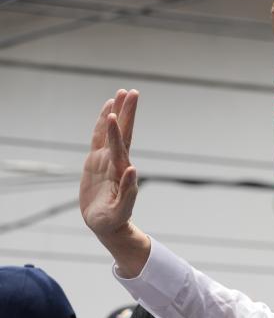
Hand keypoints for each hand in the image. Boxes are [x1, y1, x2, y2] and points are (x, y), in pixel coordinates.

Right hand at [80, 89, 150, 277]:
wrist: (108, 225)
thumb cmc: (114, 221)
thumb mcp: (120, 210)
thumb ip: (128, 192)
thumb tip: (133, 170)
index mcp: (121, 172)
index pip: (119, 147)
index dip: (115, 131)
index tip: (112, 114)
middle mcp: (116, 162)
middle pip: (122, 133)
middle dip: (125, 113)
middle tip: (130, 91)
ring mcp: (107, 160)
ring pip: (111, 132)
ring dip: (116, 113)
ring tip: (120, 94)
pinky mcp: (97, 162)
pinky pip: (99, 138)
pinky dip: (102, 125)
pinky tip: (106, 111)